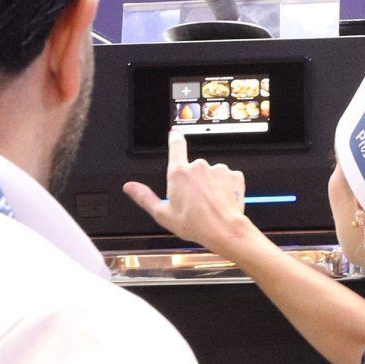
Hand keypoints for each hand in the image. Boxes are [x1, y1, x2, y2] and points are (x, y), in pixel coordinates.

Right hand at [124, 132, 255, 258]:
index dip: (175, 138)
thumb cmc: (195, 224)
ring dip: (210, 185)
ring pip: (211, 174)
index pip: (176, 146)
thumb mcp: (163, 214)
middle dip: (194, 181)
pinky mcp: (233, 175)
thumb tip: (130, 187)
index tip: (175, 133)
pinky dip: (225, 187)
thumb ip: (145, 197)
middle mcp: (198, 166)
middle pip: (194, 168)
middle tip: (194, 200)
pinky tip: (222, 200)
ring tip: (209, 203)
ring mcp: (218, 169)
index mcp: (179, 173)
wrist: (224, 230)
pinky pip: (227, 178)